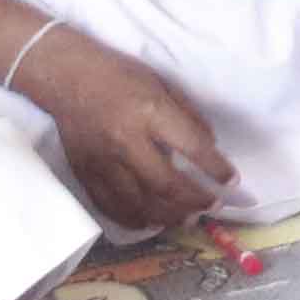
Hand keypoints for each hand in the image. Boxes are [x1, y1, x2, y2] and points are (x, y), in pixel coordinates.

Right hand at [31, 34, 236, 228]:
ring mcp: (102, 162)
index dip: (215, 167)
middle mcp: (126, 142)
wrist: (68, 79)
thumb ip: (186, 116)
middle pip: (165, 183)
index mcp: (150, 112)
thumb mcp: (162, 84)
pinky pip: (111, 206)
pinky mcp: (85, 174)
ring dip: (167, 216)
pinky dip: (133, 218)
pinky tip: (150, 222)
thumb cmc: (120, 76)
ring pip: (138, 202)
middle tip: (213, 206)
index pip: (191, 147)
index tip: (231, 180)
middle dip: (194, 200)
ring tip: (188, 219)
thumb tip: (209, 146)